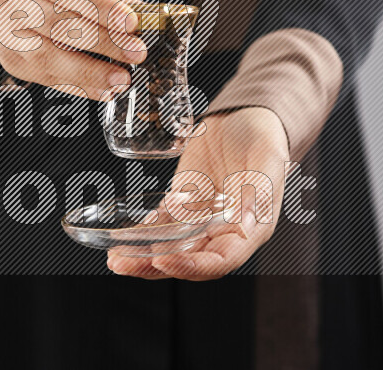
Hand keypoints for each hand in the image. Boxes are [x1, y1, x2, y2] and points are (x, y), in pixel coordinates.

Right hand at [0, 0, 146, 98]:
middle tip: (136, 52)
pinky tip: (104, 90)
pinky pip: (48, 79)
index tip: (132, 23)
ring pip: (49, 57)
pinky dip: (79, 87)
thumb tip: (144, 16)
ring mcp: (7, 37)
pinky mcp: (11, 63)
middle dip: (104, 42)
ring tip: (122, 79)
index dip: (101, 8)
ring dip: (90, 72)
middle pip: (60, 26)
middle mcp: (12, 3)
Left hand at [107, 107, 288, 280]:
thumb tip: (245, 224)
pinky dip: (142, 233)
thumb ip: (259, 191)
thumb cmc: (264, 136)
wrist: (245, 115)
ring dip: (143, 256)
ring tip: (115, 259)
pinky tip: (123, 236)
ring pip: (172, 247)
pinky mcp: (183, 203)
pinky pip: (162, 225)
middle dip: (155, 266)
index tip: (164, 260)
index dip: (192, 266)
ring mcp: (201, 219)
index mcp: (250, 229)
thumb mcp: (267, 158)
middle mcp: (224, 231)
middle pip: (189, 260)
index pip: (220, 260)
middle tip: (123, 264)